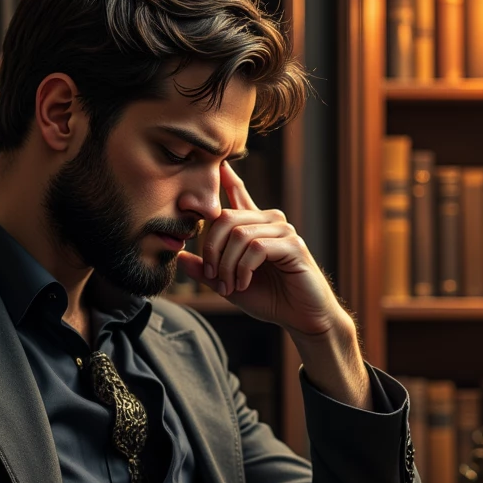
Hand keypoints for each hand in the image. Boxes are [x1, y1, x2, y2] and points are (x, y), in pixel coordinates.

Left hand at [176, 160, 346, 340]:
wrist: (302, 317)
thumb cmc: (270, 299)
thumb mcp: (229, 285)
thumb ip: (207, 271)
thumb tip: (180, 256)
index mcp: (255, 228)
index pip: (239, 195)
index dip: (228, 179)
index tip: (218, 164)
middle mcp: (270, 222)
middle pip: (226, 218)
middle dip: (212, 250)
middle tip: (213, 277)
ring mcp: (283, 231)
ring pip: (239, 234)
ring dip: (227, 265)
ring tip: (229, 286)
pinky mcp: (293, 245)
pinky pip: (256, 248)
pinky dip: (243, 268)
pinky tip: (243, 283)